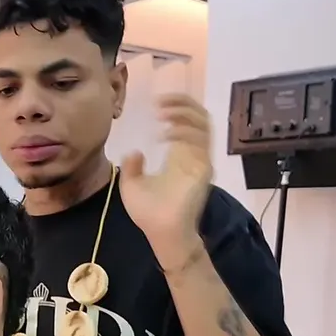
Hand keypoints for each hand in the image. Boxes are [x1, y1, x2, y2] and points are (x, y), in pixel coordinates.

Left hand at [119, 93, 213, 265]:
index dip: (177, 107)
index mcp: (180, 156)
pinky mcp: (203, 168)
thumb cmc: (149, 214)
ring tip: (162, 113)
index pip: (188, 122)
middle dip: (183, 103)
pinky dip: (182, 132)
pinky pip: (199, 141)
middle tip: (160, 102)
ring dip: (183, 113)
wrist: (162, 233)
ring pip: (203, 124)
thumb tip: (135, 152)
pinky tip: (164, 134)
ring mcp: (201, 160)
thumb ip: (132, 168)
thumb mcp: (132, 186)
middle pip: (200, 117)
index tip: (158, 102)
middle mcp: (194, 155)